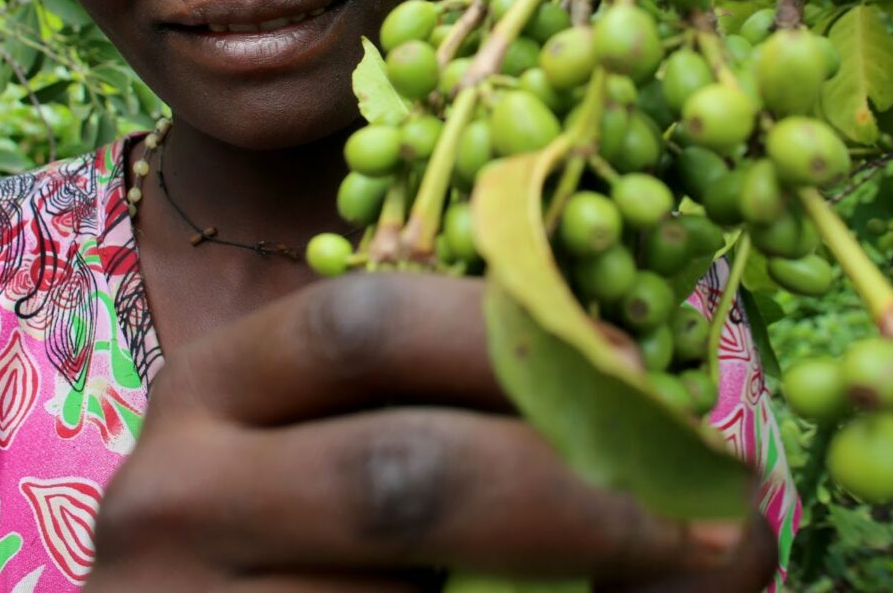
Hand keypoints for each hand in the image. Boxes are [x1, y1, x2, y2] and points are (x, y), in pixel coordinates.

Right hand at [83, 274, 775, 591]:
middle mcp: (176, 491)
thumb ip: (491, 421)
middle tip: (704, 524)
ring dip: (568, 591)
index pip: (365, 325)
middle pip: (401, 473)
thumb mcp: (358, 445)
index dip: (518, 340)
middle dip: (578, 494)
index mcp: (219, 386)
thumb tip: (716, 479)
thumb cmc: (310, 530)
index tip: (639, 374)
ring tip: (656, 571)